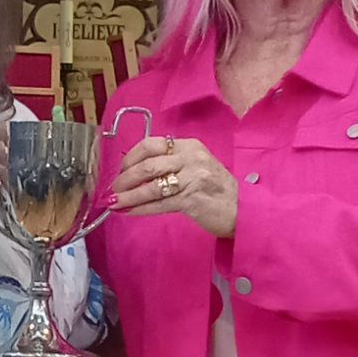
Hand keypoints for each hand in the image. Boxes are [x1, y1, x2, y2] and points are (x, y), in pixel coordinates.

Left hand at [112, 135, 237, 237]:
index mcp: (189, 146)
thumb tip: (135, 173)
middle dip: (125, 179)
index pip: (151, 144)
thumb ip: (171, 164)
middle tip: (114, 189)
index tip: (120, 171)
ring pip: (151, 186)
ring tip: (115, 202)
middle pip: (148, 165)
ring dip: (128, 196)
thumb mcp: (196, 166)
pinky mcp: (192, 199)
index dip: (130, 158)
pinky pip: (159, 204)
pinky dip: (141, 208)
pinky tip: (129, 212)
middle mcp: (191, 158)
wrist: (243, 209)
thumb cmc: (216, 189)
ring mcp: (193, 178)